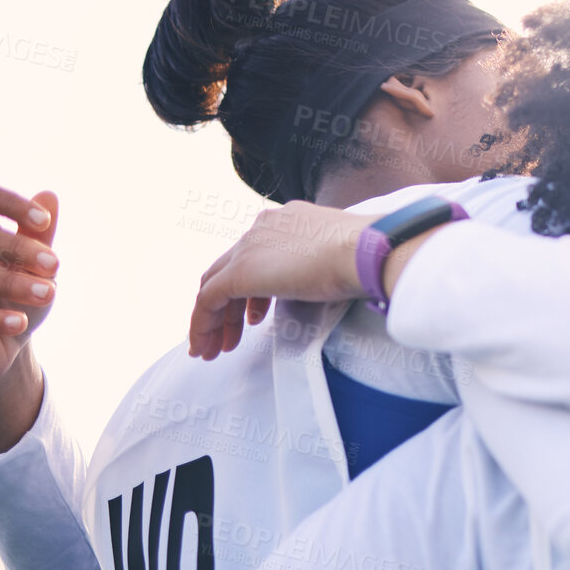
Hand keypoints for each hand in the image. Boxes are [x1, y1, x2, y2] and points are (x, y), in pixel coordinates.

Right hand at [0, 184, 58, 381]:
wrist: (3, 347)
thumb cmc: (15, 297)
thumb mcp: (33, 267)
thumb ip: (38, 235)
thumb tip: (49, 195)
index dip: (9, 204)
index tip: (45, 221)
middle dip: (17, 247)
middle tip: (56, 265)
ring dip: (10, 283)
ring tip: (50, 294)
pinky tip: (19, 323)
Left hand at [190, 202, 371, 359]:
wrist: (366, 251)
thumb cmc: (367, 257)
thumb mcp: (340, 255)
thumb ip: (323, 264)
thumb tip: (328, 281)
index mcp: (286, 220)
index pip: (255, 254)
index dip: (251, 289)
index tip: (256, 317)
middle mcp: (261, 228)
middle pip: (230, 270)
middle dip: (229, 307)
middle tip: (234, 336)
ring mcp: (248, 248)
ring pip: (214, 286)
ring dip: (214, 320)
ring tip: (217, 349)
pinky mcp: (240, 273)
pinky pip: (207, 301)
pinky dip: (202, 326)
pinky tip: (205, 348)